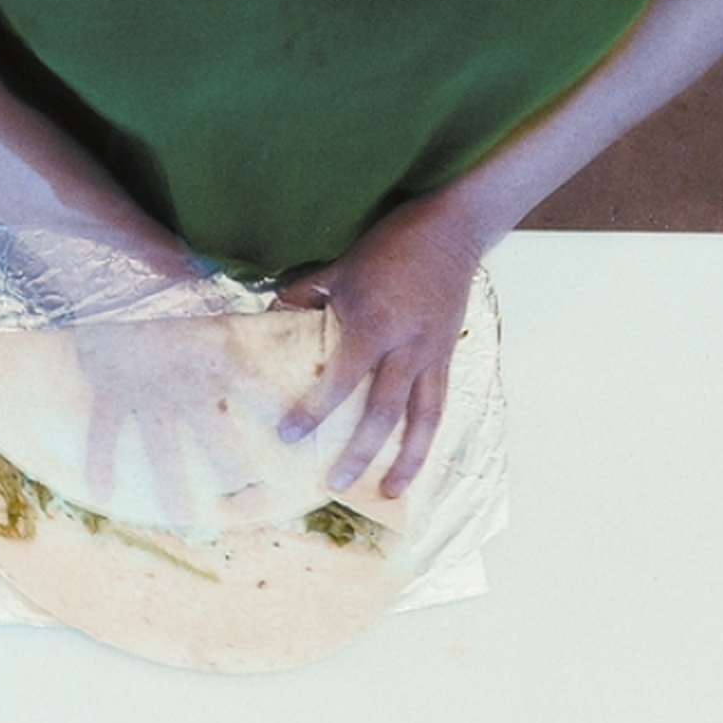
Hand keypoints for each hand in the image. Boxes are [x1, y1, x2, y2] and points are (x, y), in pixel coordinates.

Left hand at [274, 194, 485, 499]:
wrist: (451, 232)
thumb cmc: (390, 246)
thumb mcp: (338, 267)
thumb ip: (304, 297)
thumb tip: (271, 321)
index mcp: (375, 324)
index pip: (342, 378)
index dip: (315, 409)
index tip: (290, 435)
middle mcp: (407, 348)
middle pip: (385, 412)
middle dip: (361, 452)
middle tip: (336, 483)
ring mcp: (432, 356)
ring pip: (424, 420)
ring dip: (409, 460)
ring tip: (392, 491)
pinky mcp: (448, 358)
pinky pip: (438, 406)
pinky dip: (427, 436)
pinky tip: (415, 459)